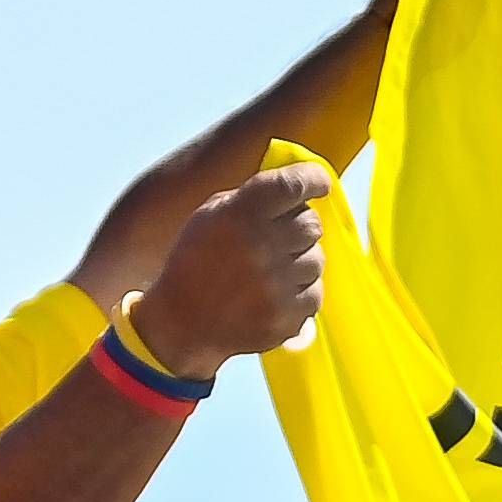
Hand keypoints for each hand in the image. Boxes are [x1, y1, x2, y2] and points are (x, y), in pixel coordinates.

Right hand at [134, 161, 333, 369]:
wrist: (182, 322)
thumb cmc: (196, 262)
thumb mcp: (211, 216)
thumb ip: (252, 198)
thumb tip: (299, 190)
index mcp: (239, 215)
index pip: (292, 186)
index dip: (312, 179)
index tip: (319, 182)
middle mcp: (260, 246)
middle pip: (311, 224)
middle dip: (301, 225)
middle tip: (281, 236)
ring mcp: (276, 284)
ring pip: (317, 259)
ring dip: (300, 261)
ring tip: (270, 270)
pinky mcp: (286, 316)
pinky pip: (314, 293)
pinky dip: (299, 292)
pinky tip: (273, 293)